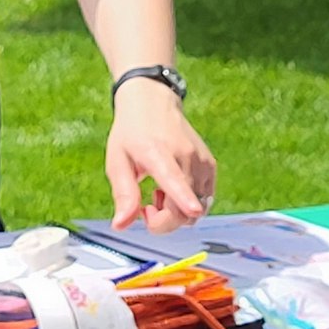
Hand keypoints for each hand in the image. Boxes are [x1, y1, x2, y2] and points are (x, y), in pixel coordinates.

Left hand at [106, 79, 215, 233]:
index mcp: (157, 152)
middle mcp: (186, 156)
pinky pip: (204, 201)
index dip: (183, 198)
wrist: (153, 103)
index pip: (173, 178)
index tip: (192, 210)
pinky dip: (188, 205)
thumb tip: (121, 225)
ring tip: (159, 192)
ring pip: (196, 209)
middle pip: (185, 207)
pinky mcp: (210, 166)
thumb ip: (123, 194)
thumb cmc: (131, 133)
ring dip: (175, 213)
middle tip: (146, 207)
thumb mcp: (117, 161)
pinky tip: (173, 190)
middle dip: (163, 221)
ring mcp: (202, 161)